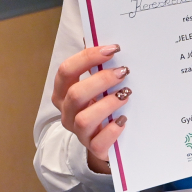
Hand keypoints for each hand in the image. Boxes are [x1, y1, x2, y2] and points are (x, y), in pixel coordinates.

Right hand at [52, 44, 130, 173]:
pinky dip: (112, 130)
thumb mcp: (99, 87)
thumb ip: (101, 68)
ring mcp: (80, 132)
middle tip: (124, 72)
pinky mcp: (94, 147)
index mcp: (64, 93)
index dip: (87, 58)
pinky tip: (124, 119)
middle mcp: (68, 112)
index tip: (113, 49)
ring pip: (84, 119)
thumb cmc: (102, 106)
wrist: (105, 140)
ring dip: (107, 104)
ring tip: (126, 94)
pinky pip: (99, 142)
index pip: (66, 71)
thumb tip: (114, 45)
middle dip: (100, 80)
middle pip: (74, 94)